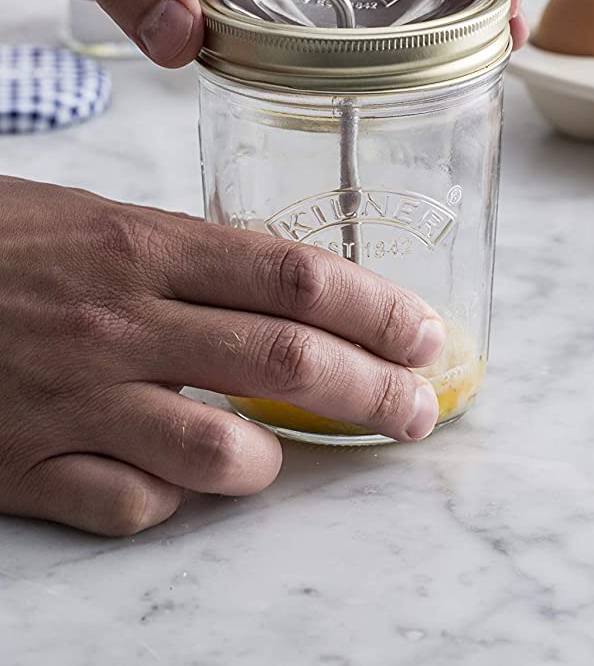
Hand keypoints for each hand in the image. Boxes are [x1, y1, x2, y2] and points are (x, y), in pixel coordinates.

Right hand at [0, 175, 461, 535]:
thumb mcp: (87, 216)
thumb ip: (178, 252)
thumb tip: (273, 286)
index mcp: (141, 243)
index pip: (291, 274)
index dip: (374, 308)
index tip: (423, 332)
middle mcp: (122, 321)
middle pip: (283, 358)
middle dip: (371, 390)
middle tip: (415, 410)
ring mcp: (75, 398)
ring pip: (220, 451)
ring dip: (270, 459)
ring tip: (280, 453)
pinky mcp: (25, 465)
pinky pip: (131, 507)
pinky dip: (170, 500)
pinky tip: (175, 482)